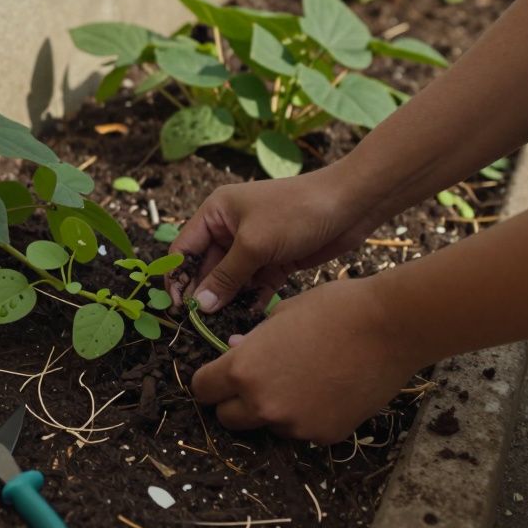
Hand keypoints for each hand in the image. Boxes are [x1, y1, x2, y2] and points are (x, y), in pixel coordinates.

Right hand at [168, 164, 377, 312]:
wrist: (351, 205)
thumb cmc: (296, 212)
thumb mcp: (254, 244)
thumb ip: (225, 276)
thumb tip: (200, 306)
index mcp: (216, 213)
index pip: (183, 248)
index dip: (177, 277)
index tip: (178, 307)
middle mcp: (230, 229)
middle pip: (206, 268)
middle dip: (206, 293)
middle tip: (203, 323)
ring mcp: (254, 246)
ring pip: (231, 280)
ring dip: (229, 300)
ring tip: (225, 323)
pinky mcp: (275, 261)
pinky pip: (255, 285)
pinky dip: (252, 299)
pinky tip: (251, 315)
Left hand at [189, 277, 422, 444]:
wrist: (390, 327)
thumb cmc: (333, 309)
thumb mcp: (281, 315)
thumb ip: (251, 340)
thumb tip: (233, 348)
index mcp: (242, 369)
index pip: (202, 390)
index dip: (209, 382)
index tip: (219, 376)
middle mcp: (262, 404)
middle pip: (227, 418)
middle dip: (234, 402)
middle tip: (256, 382)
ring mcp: (294, 424)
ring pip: (266, 426)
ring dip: (272, 411)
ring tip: (300, 381)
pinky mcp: (324, 435)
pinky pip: (302, 431)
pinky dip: (306, 417)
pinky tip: (326, 391)